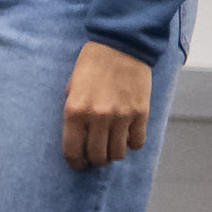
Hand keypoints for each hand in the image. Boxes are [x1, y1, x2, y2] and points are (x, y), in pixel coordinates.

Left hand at [61, 41, 152, 169]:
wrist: (120, 46)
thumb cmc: (92, 65)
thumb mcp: (72, 87)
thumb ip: (74, 112)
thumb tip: (78, 137)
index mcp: (75, 111)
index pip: (73, 150)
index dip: (76, 163)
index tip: (79, 165)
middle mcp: (97, 117)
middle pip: (97, 156)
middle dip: (95, 161)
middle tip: (96, 158)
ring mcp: (120, 117)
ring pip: (118, 153)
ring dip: (114, 154)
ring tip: (111, 146)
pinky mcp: (140, 113)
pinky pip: (137, 142)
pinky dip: (132, 143)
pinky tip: (127, 135)